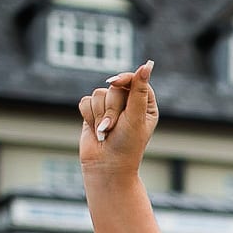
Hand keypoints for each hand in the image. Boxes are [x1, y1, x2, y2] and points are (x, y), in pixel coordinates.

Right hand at [79, 59, 158, 181]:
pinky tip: (96, 131)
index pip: (134, 80)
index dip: (124, 79)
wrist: (106, 166)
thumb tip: (147, 65)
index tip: (114, 82)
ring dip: (100, 115)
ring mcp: (109, 108)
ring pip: (98, 94)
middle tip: (114, 127)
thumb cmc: (126, 145)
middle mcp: (128, 104)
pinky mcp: (93, 113)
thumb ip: (138, 91)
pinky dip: (88, 116)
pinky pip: (85, 102)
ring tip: (106, 132)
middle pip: (113, 87)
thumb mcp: (136, 117)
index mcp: (145, 104)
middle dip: (111, 108)